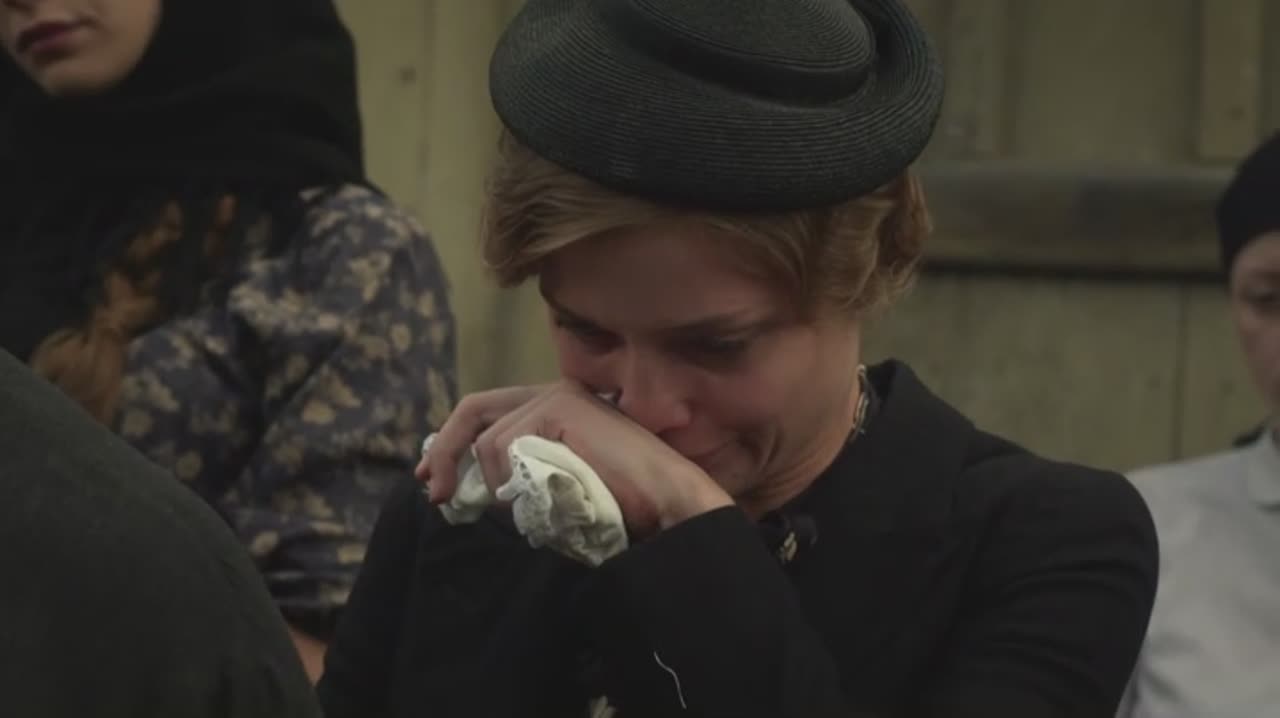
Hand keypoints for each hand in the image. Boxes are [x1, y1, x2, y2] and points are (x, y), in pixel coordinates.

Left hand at [417, 381, 732, 536]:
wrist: (665, 499)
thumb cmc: (623, 502)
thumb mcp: (560, 482)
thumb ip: (524, 471)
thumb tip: (475, 486)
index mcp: (557, 406)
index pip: (489, 412)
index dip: (454, 441)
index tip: (434, 478)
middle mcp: (554, 392)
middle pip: (474, 409)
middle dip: (446, 449)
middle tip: (434, 491)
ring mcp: (556, 395)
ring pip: (487, 439)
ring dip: (494, 483)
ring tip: (521, 509)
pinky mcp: (558, 407)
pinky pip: (501, 445)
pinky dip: (506, 478)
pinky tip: (534, 495)